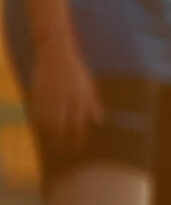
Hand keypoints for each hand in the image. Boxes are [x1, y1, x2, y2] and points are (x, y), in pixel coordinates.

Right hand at [30, 37, 102, 153]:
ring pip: (48, 121)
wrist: (55, 52)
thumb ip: (93, 103)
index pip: (80, 123)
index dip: (79, 138)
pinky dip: (39, 122)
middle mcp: (65, 97)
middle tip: (63, 152)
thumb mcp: (88, 85)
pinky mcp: (37, 92)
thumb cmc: (75, 70)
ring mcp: (49, 95)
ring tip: (52, 143)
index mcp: (80, 96)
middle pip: (63, 126)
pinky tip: (41, 129)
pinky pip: (36, 112)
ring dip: (50, 134)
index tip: (78, 149)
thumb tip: (100, 120)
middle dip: (63, 141)